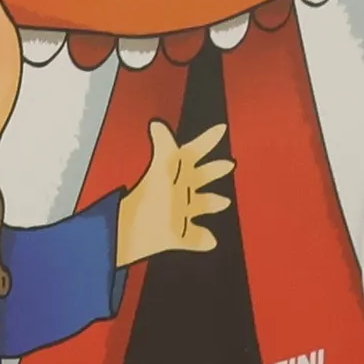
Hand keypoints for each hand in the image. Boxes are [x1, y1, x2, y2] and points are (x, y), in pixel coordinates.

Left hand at [117, 121, 234, 266]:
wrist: (133, 233)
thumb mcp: (161, 171)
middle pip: (200, 177)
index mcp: (175, 172)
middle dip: (214, 171)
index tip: (221, 128)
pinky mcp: (178, 236)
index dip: (207, 140)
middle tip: (229, 163)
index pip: (194, 151)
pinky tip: (211, 240)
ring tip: (224, 201)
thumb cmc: (149, 200)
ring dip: (212, 203)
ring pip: (199, 205)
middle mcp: (178, 191)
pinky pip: (193, 238)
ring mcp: (178, 213)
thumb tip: (156, 123)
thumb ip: (164, 148)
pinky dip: (203, 239)